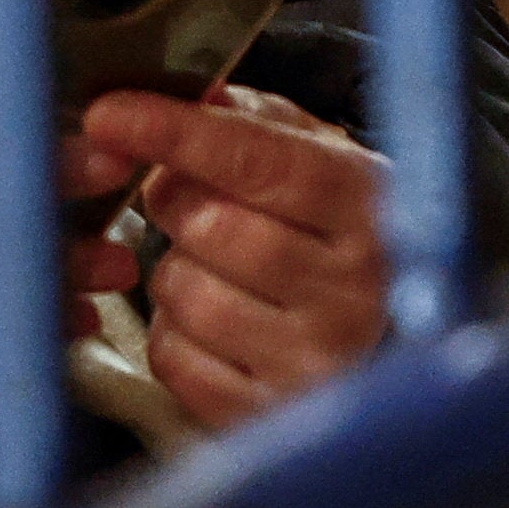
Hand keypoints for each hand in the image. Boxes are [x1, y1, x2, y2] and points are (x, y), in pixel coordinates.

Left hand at [73, 85, 393, 430]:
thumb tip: (185, 94)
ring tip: (216, 267)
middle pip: (210, 226)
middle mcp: (354, 290)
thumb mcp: (321, 160)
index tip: (109, 114)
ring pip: (183, 292)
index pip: (261, 161)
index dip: (176, 132)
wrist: (398, 339)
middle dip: (176, 201)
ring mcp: (315, 361)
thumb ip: (253, 121)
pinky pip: (174, 358)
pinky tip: (217, 321)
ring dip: (175, 270)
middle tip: (190, 198)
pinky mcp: (271, 413)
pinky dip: (174, 332)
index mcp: (370, 207)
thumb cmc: (340, 234)